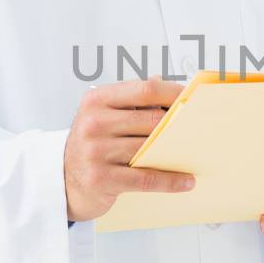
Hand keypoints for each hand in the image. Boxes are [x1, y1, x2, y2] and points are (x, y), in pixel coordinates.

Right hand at [64, 78, 193, 221]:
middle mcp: (94, 123)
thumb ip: (131, 100)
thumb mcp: (102, 115)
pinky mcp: (101, 178)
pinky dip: (170, 181)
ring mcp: (95, 151)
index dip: (173, 93)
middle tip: (202, 128)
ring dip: (178, 153)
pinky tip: (186, 181)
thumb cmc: (90, 144)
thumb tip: (163, 81)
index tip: (193, 98)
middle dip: (179, 125)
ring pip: (149, 148)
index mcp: (97, 100)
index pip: (144, 89)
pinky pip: (145, 178)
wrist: (62, 179)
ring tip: (198, 154)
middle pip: (151, 120)